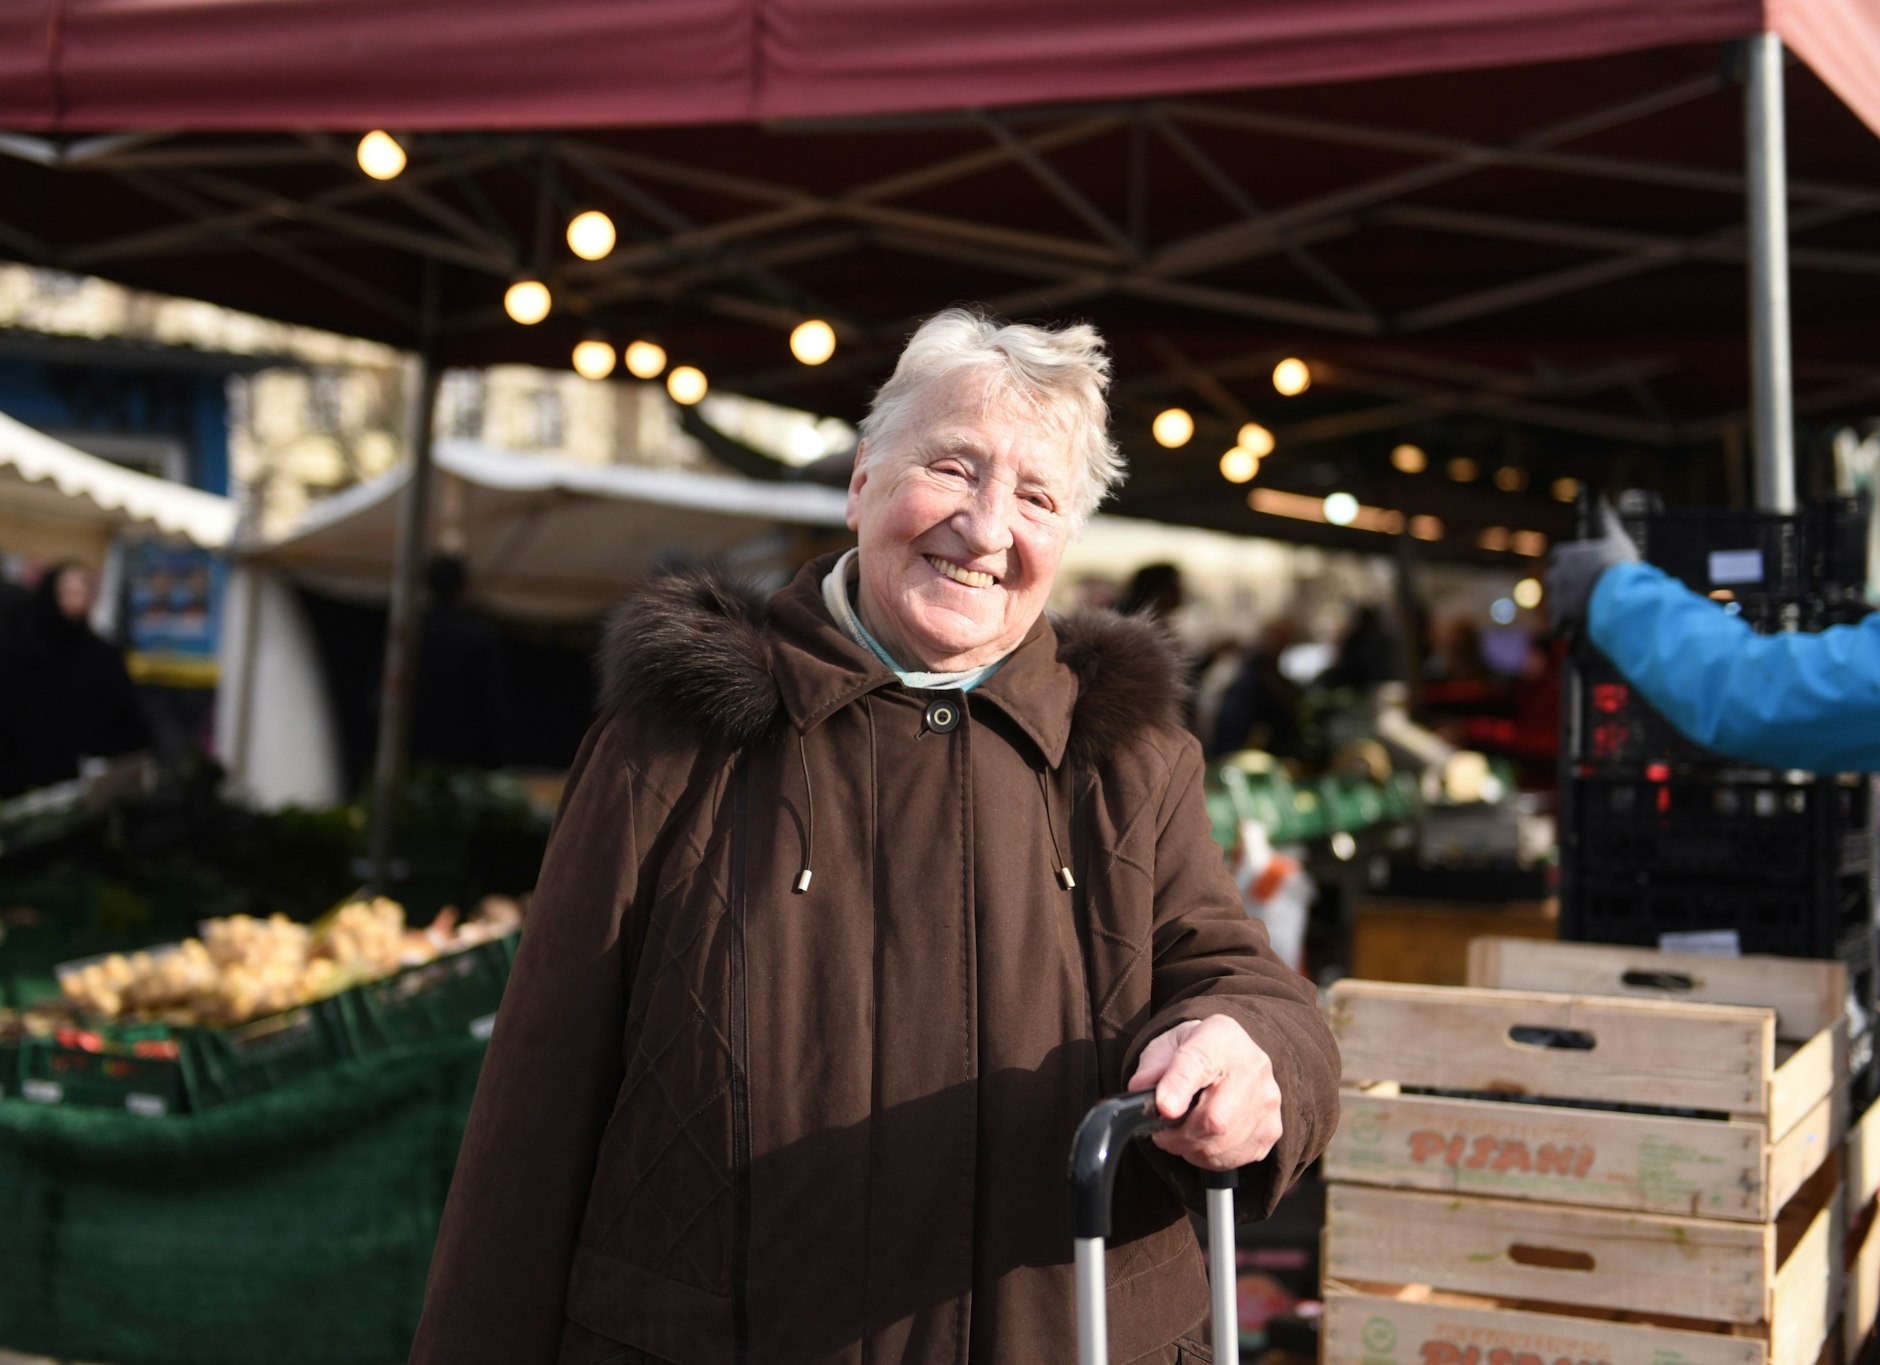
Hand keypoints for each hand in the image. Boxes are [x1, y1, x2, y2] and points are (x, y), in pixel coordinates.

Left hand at [1126, 1015, 1281, 1169]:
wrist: (1232, 1055)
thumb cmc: (1196, 1052)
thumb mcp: (1166, 1046)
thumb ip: (1152, 1068)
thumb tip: (1142, 1091)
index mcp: (1220, 1037)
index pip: (1199, 1062)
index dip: (1179, 1087)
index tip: (1164, 1108)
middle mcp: (1253, 1066)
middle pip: (1215, 1118)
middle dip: (1179, 1135)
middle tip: (1161, 1133)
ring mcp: (1267, 1100)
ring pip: (1223, 1143)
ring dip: (1192, 1148)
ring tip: (1181, 1135)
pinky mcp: (1271, 1128)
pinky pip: (1234, 1157)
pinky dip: (1210, 1157)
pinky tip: (1203, 1141)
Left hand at [1546, 498, 1638, 630]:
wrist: (1618, 594)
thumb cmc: (1619, 565)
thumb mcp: (1616, 540)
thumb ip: (1609, 523)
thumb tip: (1605, 504)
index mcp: (1570, 555)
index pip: (1558, 554)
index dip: (1564, 560)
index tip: (1571, 564)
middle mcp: (1559, 574)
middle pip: (1552, 578)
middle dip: (1562, 584)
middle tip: (1576, 590)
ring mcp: (1559, 596)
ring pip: (1554, 601)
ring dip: (1562, 605)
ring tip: (1578, 610)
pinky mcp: (1562, 616)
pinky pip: (1557, 624)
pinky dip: (1564, 627)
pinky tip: (1572, 630)